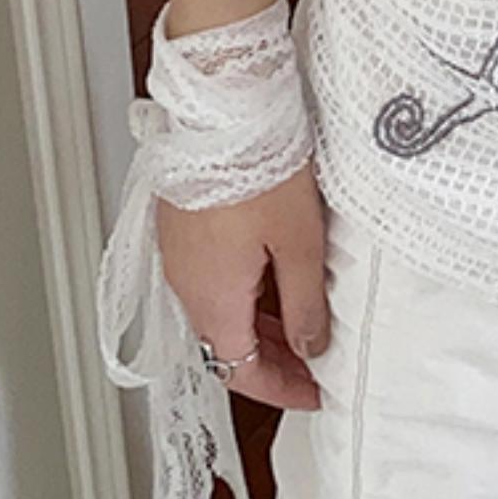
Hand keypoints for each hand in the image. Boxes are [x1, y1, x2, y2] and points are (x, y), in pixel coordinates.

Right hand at [158, 161, 329, 411]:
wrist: (221, 106)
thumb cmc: (257, 165)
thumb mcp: (299, 243)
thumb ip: (305, 304)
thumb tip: (311, 347)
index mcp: (211, 298)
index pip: (240, 372)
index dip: (282, 390)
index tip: (316, 392)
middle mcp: (186, 283)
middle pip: (227, 344)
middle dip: (273, 360)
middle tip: (317, 361)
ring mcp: (180, 253)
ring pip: (220, 309)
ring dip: (260, 324)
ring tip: (306, 319)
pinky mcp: (183, 226)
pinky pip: (212, 277)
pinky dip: (245, 292)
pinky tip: (277, 276)